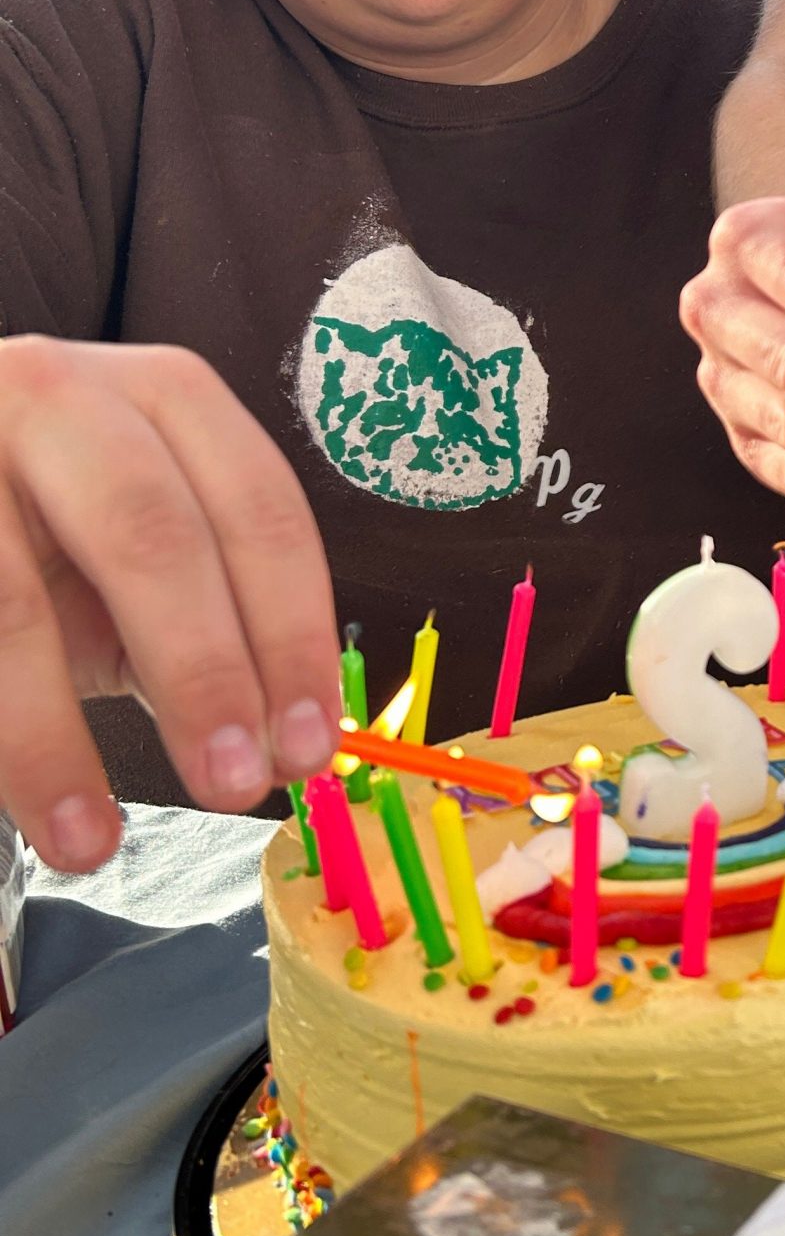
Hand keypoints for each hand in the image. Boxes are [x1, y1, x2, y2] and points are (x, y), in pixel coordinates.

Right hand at [0, 339, 340, 871]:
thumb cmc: (45, 534)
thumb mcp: (137, 561)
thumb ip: (214, 629)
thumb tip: (285, 748)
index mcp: (165, 398)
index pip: (259, 509)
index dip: (291, 635)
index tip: (305, 748)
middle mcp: (62, 392)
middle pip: (152, 535)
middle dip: (202, 673)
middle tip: (231, 787)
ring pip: (13, 604)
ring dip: (53, 739)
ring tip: (91, 843)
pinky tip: (22, 806)